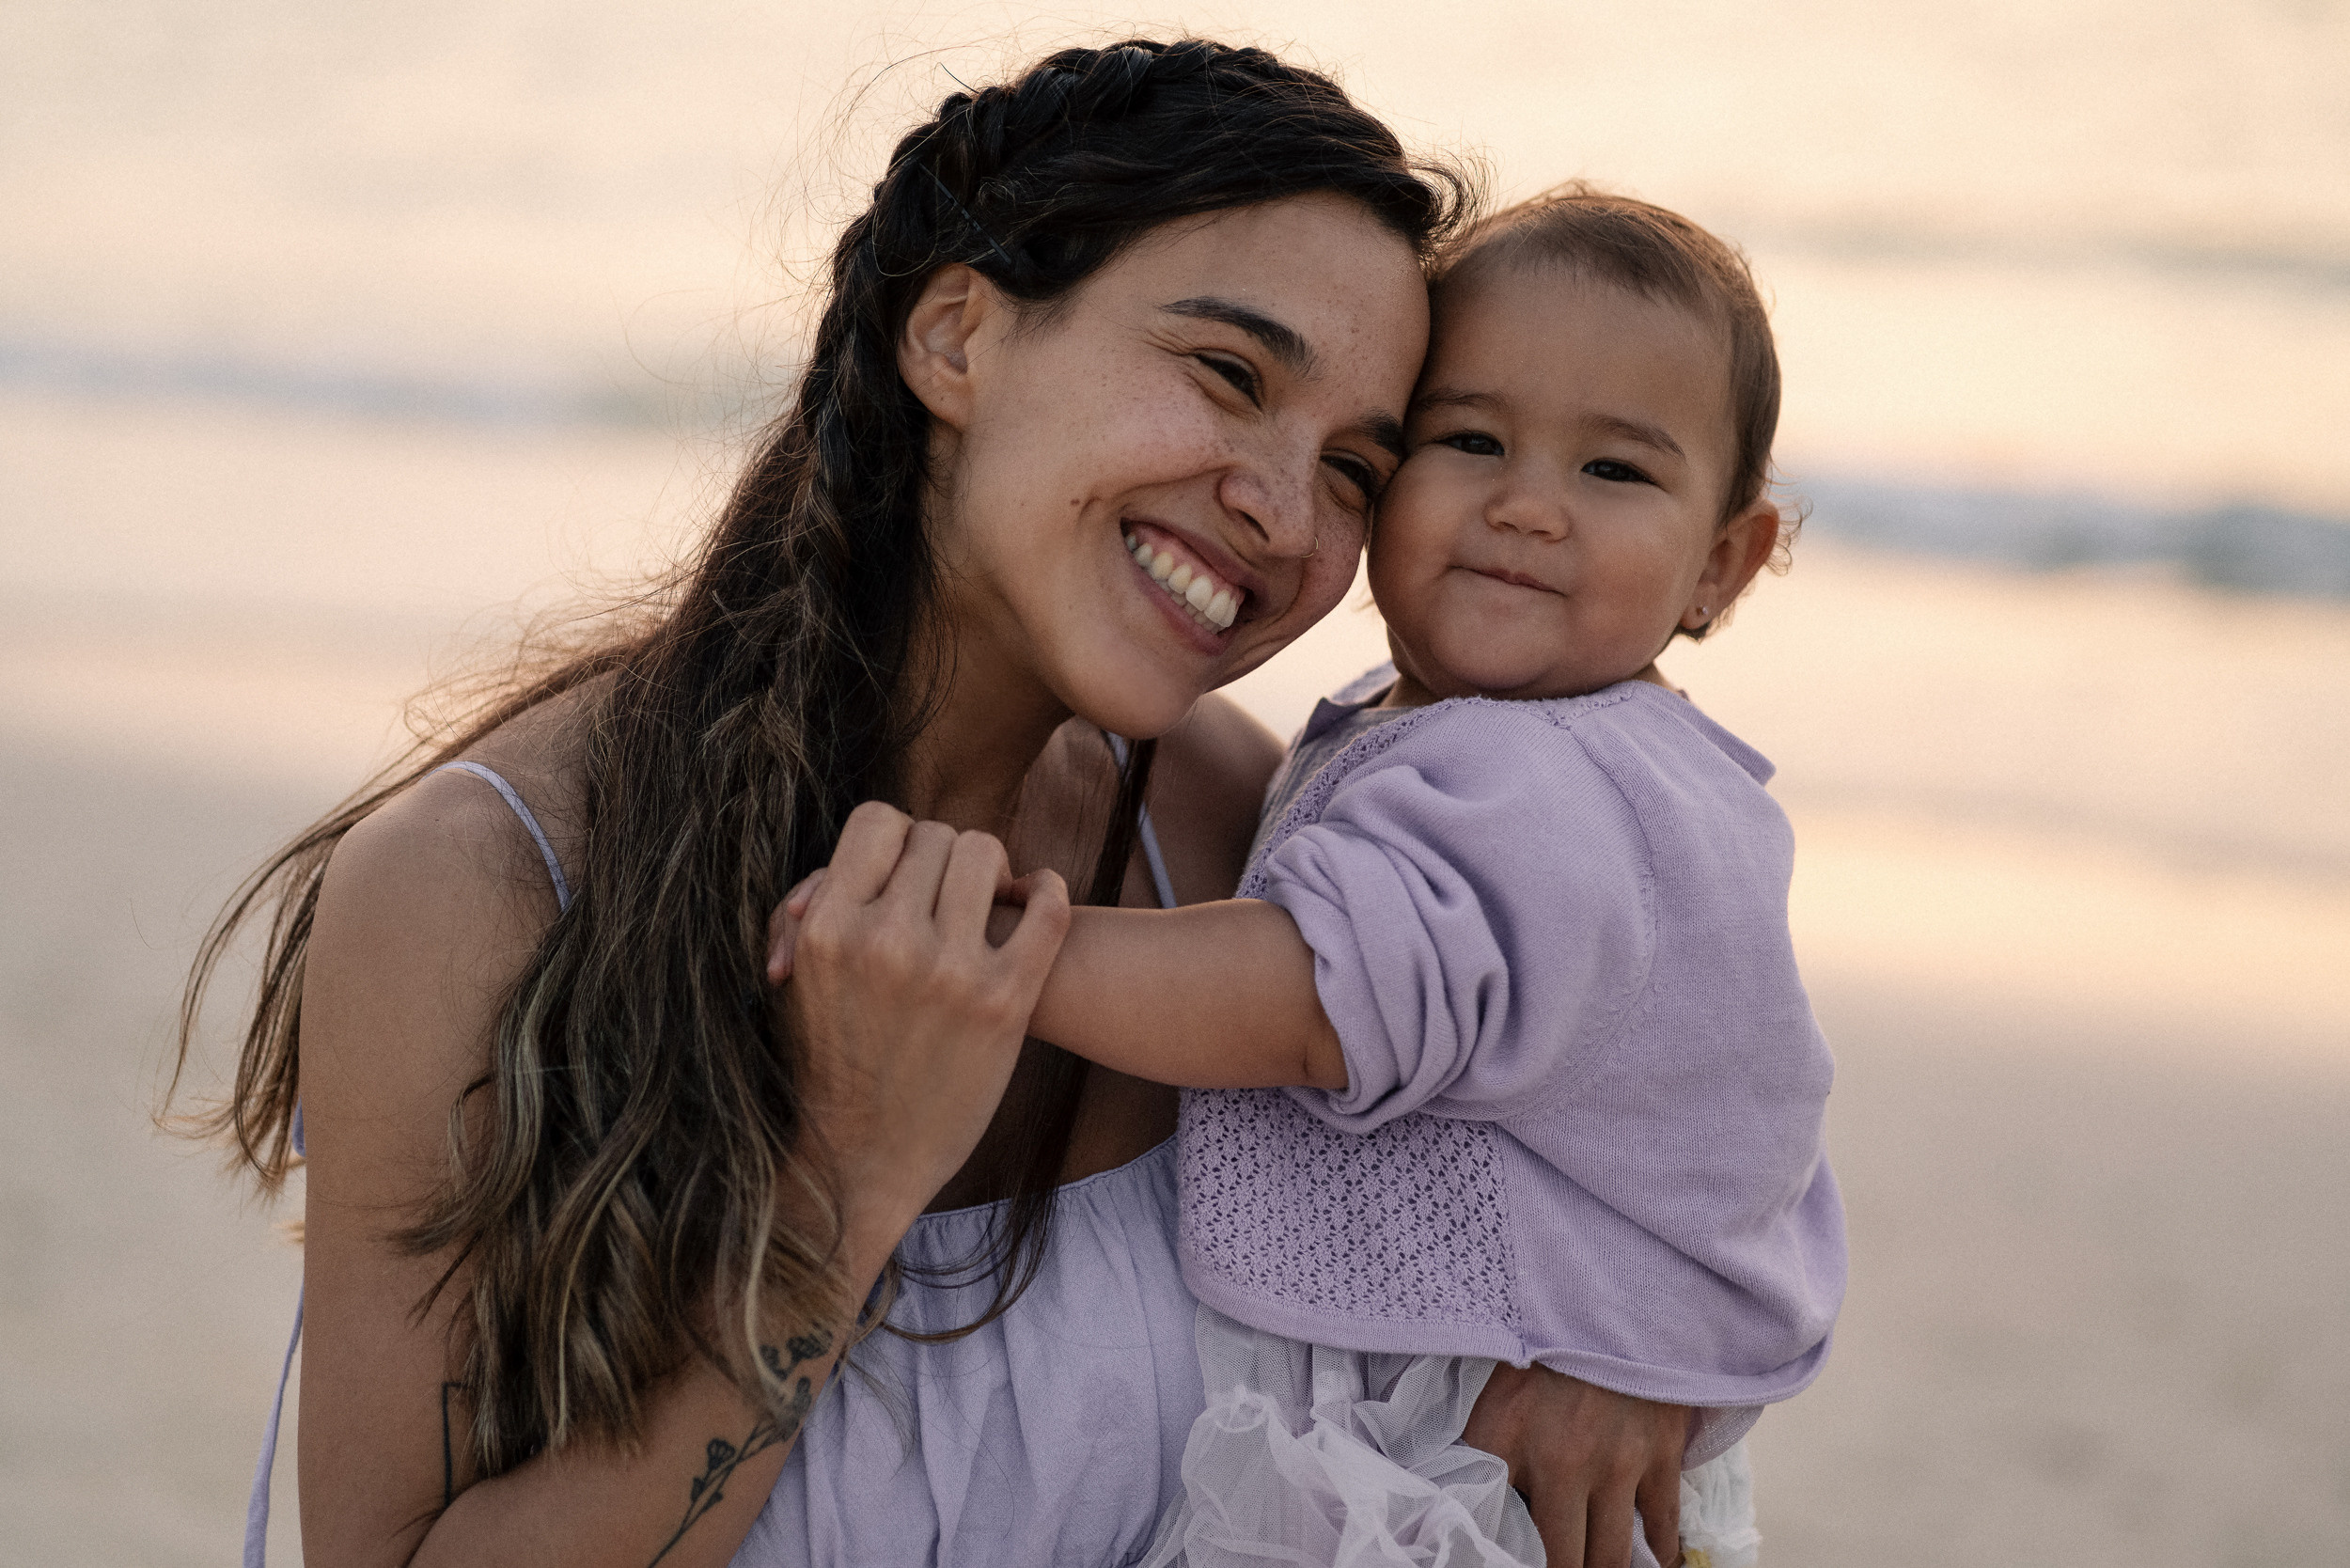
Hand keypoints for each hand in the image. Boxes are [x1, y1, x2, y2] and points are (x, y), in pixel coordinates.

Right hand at [765, 801, 1068, 1240]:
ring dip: (991, 870)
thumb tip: (836, 871)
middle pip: (937, 835)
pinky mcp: (1004, 1001)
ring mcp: (948, 970)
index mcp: (827, 929)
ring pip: (986, 853)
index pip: (875, 821)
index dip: (895, 838)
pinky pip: (1048, 906)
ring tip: (989, 899)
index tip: (905, 871)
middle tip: (950, 894)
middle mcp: (885, 941)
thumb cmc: (828, 1067)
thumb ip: (814, 914)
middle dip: (944, 858)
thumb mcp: (800, 985)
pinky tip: (1036, 899)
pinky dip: (1048, 890)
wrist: (862, 1163)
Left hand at [1461, 1362, 1689, 1567]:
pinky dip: (1658, 1553)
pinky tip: (1650, 1559)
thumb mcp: (1490, 1390)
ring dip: (1599, 1565)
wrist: (1609, 1294)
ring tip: (1590, 1562)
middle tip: (1556, 1563)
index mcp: (1506, 1439)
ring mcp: (1618, 1463)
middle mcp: (1562, 1461)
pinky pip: (1663, 1529)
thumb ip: (1475, 1446)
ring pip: (1611, 1558)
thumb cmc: (1541, 1341)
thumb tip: (1453, 1495)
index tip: (1503, 1553)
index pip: (1490, 1525)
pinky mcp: (1662, 1456)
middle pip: (1561, 1560)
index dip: (1498, 1551)